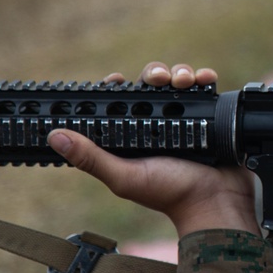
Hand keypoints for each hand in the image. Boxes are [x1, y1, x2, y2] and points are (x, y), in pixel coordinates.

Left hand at [47, 62, 258, 237]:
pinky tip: (205, 79)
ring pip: (176, 81)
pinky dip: (203, 77)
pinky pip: (203, 88)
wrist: (218, 200)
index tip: (117, 80)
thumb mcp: (125, 177)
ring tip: (185, 81)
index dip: (117, 87)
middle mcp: (158, 124)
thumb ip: (91, 159)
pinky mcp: (209, 115)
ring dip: (180, 73)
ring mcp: (185, 118)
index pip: (120, 102)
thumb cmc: (170, 194)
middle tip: (159, 79)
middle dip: (154, 73)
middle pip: (150, 84)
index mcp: (134, 135)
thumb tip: (54, 137)